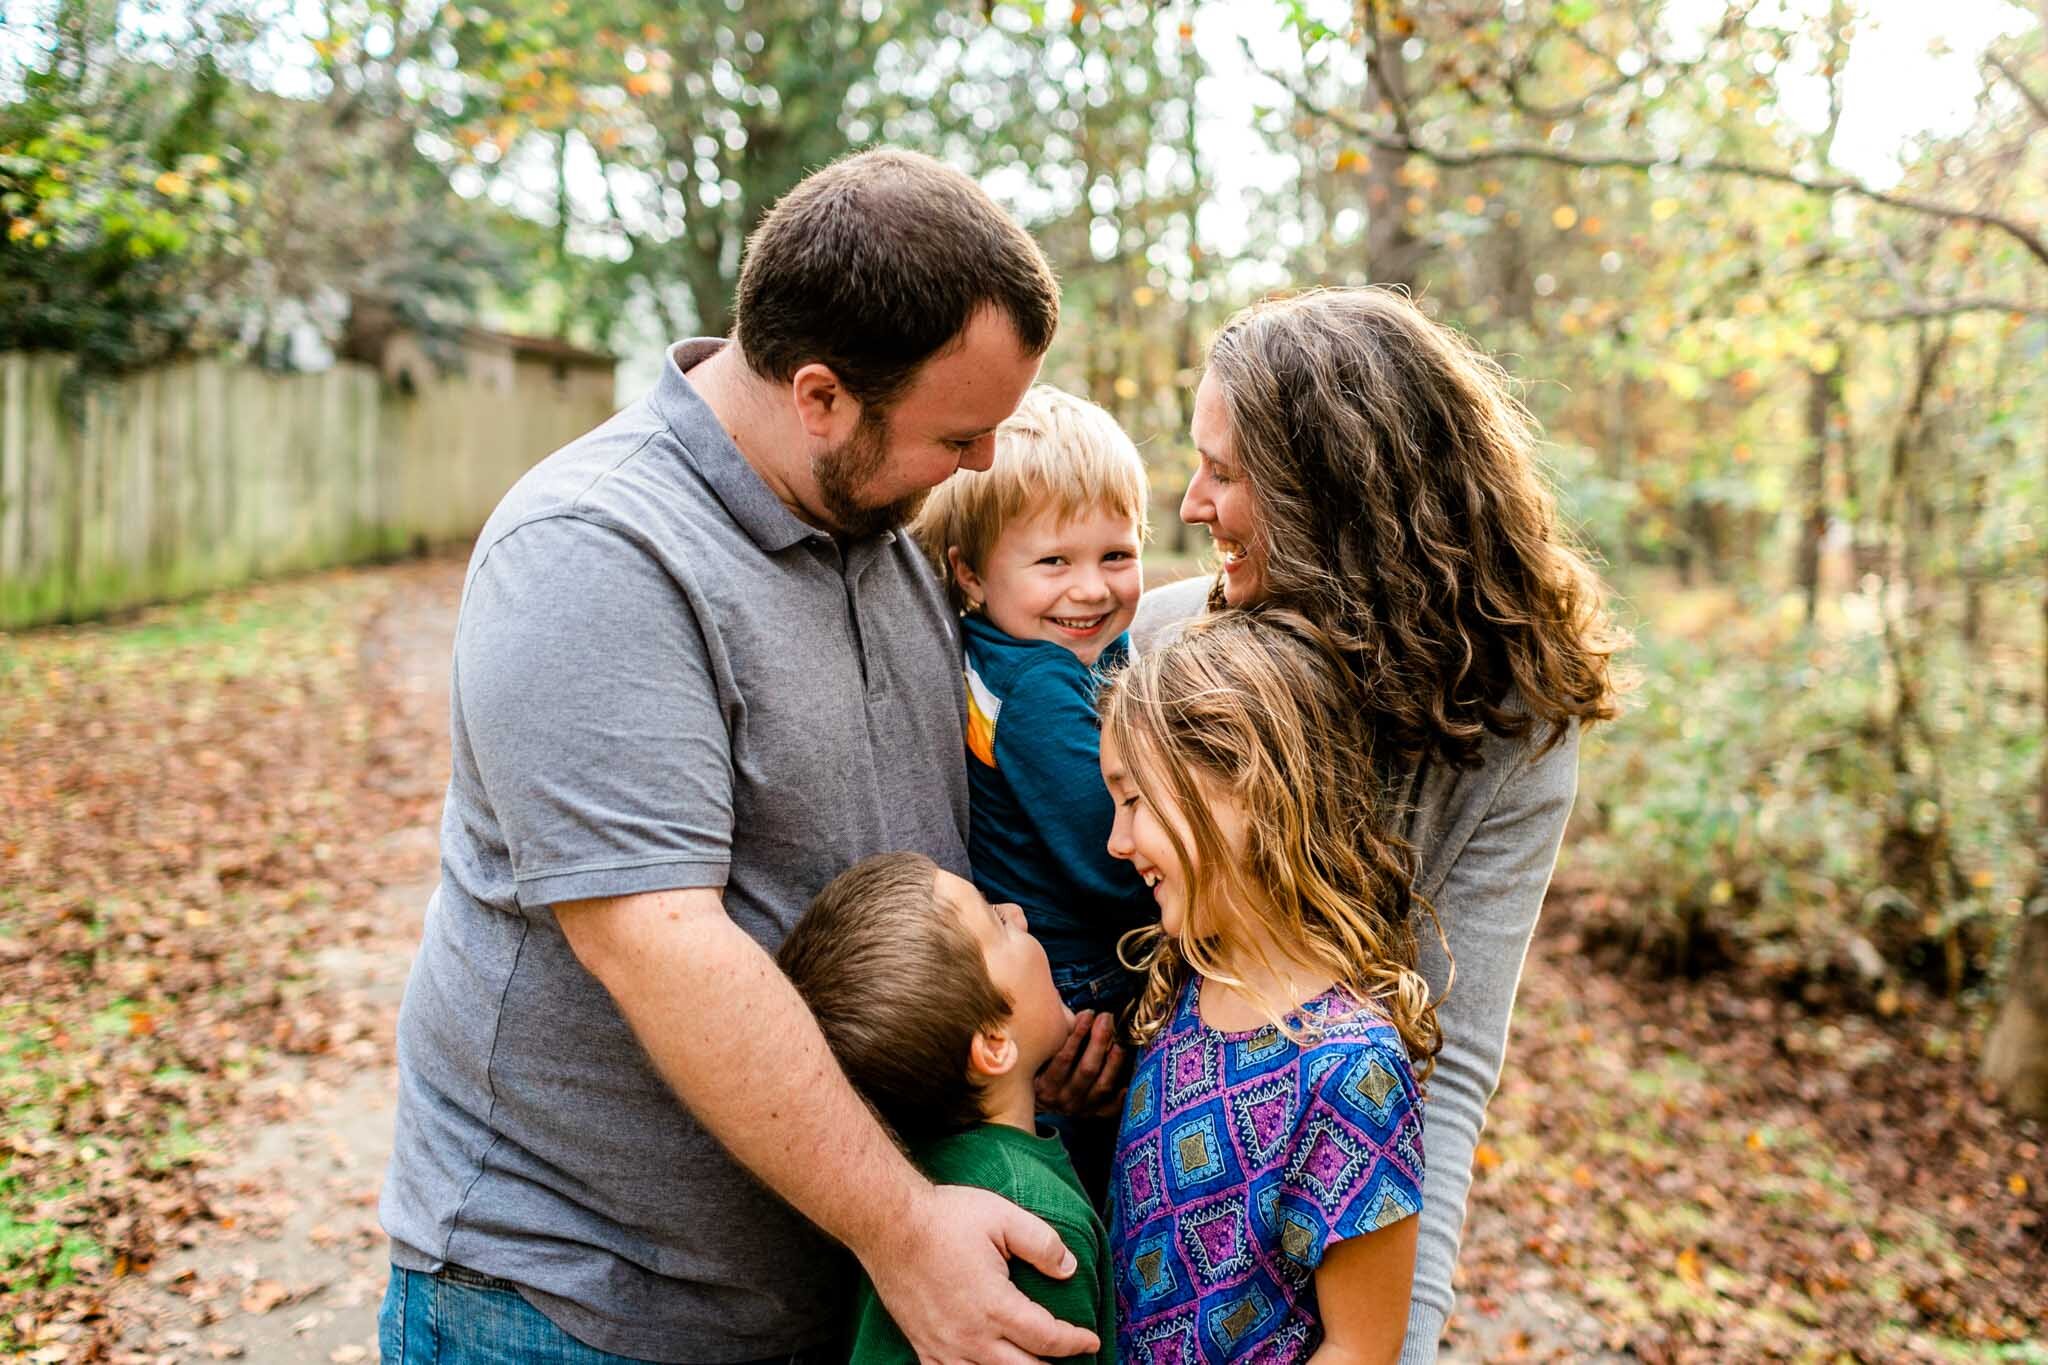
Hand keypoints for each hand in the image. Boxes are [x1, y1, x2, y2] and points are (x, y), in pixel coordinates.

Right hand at [862, 1183, 1099, 1364]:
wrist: (889, 1223)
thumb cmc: (944, 1218)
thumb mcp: (1002, 1217)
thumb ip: (1042, 1243)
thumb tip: (1068, 1269)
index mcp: (995, 1306)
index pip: (1047, 1338)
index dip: (1075, 1342)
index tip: (1090, 1340)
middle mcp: (970, 1336)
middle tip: (1069, 1359)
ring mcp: (944, 1346)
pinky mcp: (922, 1345)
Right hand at [1033, 1011, 1127, 1117]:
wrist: (1035, 1103)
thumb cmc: (1039, 1069)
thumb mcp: (1041, 1054)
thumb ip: (1058, 1036)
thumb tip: (1082, 1013)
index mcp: (1045, 1084)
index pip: (1063, 1058)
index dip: (1077, 1034)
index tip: (1088, 1013)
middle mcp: (1062, 1099)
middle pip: (1087, 1070)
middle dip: (1099, 1041)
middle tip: (1106, 1019)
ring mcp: (1079, 1108)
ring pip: (1102, 1086)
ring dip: (1113, 1062)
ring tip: (1119, 1042)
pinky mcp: (1092, 1114)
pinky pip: (1110, 1109)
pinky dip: (1120, 1097)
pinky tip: (1127, 1083)